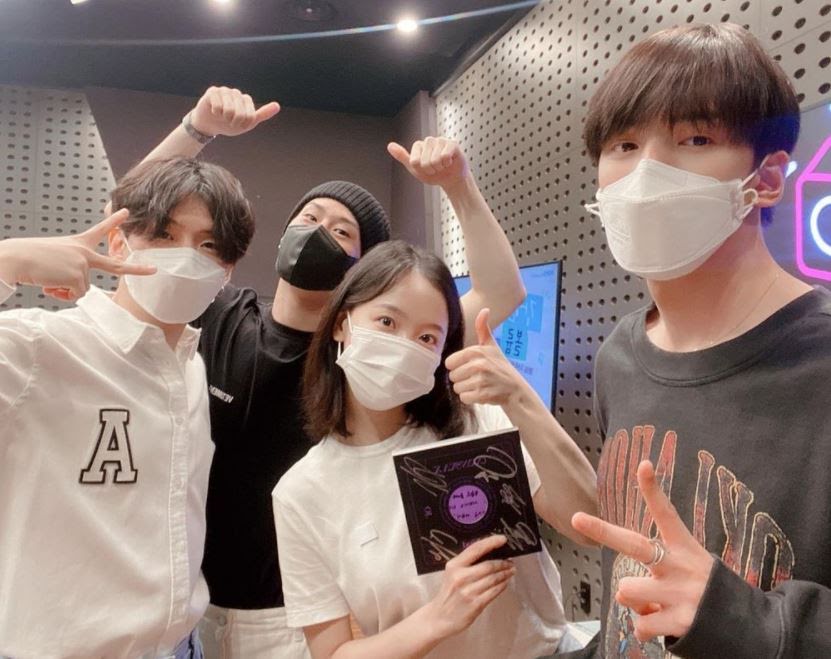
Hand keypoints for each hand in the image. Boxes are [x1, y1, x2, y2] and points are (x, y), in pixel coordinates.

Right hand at [0, 209, 155, 300]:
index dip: (114, 221)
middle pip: (115, 265)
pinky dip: (62, 295)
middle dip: (137, 269)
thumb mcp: (55, 258)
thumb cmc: (30, 258)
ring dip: (65, 291)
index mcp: (78, 244)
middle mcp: (84, 253)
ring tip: (49, 280)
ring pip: (82, 289)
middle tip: (154, 270)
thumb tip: (77, 289)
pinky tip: (50, 285)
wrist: (16, 258)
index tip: (127, 212)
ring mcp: (82, 264)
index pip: (99, 230)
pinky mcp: (77, 275)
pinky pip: (75, 295)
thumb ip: (71, 269)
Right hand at [189, 86, 279, 137]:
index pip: (250, 116)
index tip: (238, 125)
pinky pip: (218, 106)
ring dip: (224, 118)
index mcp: (246, 100)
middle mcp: (237, 93)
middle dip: (233, 122)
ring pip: (229, 110)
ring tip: (221, 116)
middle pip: (240, 113)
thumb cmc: (229, 123)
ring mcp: (225, 91)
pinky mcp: (213, 91)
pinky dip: (215, 113)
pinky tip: (213, 111)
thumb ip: (262, 114)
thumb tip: (277, 106)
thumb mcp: (248, 123)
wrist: (209, 124)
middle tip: (228, 121)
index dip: (243, 125)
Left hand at [388, 136, 468, 188]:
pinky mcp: (452, 143)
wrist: (451, 180)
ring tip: (443, 165)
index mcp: (418, 145)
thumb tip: (389, 146)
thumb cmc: (434, 174)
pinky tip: (449, 162)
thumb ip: (402, 157)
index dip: (421, 170)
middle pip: (424, 161)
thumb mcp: (415, 168)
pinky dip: (447, 164)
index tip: (426, 170)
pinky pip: (445, 156)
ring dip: (439, 168)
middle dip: (431, 170)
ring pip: (435, 160)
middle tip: (436, 169)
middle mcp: (429, 140)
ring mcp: (441, 140)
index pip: (414, 161)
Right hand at [423, 534, 514, 638]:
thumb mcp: (452, 573)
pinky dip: (502, 586)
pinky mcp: (475, 604)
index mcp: (454, 565)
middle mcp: (461, 577)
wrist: (440, 617)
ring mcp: (468, 591)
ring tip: (511, 571)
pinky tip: (505, 583)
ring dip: (505, 574)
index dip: (491, 542)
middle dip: (503, 563)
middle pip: (488, 566)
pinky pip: (494, 592)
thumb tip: (490, 553)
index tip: (503, 539)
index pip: (475, 549)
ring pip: (493, 579)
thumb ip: (467, 564)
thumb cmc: (449, 592)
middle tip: (511, 562)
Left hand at [445, 308, 522, 405]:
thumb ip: (483, 328)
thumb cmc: (501, 367)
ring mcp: (481, 379)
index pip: (449, 362)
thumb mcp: (492, 346)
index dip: (458, 367)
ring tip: (479, 385)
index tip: (469, 367)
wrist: (516, 389)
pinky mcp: (482, 394)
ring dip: (466, 389)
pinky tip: (481, 393)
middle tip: (477, 378)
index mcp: (476, 351)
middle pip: (452, 376)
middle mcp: (478, 364)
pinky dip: (471, 398)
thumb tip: (484, 310)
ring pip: (457, 388)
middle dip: (462, 379)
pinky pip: (464, 398)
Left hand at [571, 460, 713, 642]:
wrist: (751, 628)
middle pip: (634, 545)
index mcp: (685, 548)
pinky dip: (646, 628)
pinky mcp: (681, 621)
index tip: (643, 464)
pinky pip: (639, 625)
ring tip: (656, 604)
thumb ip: (656, 576)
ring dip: (634, 602)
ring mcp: (680, 593)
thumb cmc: (708, 592)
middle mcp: (680, 566)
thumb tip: (625, 595)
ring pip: (626, 591)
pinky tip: (666, 624)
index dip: (653, 489)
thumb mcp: (691, 569)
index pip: (666, 513)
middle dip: (602, 531)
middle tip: (577, 518)